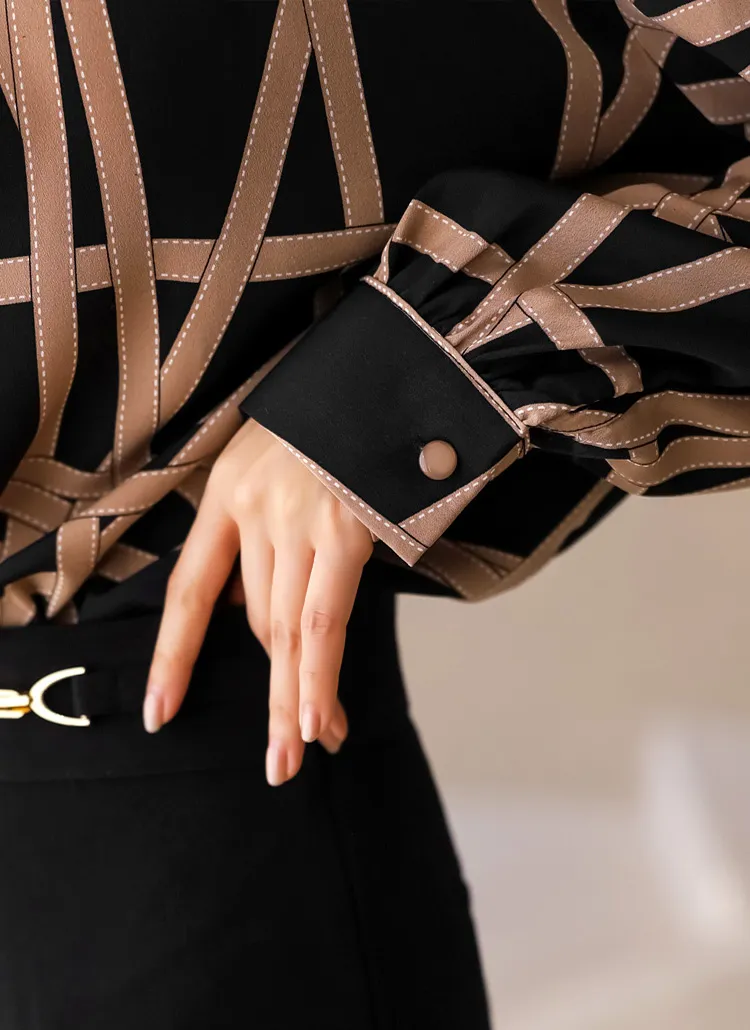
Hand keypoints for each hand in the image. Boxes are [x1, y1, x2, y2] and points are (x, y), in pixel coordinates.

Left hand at [143, 418, 374, 784]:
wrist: (402, 363)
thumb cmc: (346, 415)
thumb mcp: (282, 460)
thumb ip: (265, 529)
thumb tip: (258, 606)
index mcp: (230, 489)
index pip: (191, 590)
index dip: (174, 656)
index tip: (162, 711)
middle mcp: (255, 507)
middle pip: (257, 620)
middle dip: (273, 687)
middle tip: (280, 753)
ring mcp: (298, 518)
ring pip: (286, 631)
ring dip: (296, 697)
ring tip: (302, 751)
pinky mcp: (346, 530)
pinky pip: (324, 621)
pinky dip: (318, 677)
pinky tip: (316, 720)